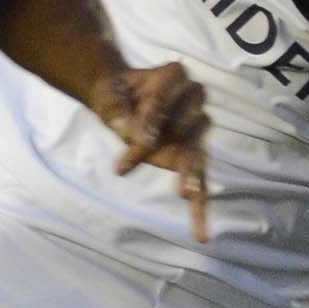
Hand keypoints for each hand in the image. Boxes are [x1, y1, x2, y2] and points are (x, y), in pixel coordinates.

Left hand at [91, 62, 209, 241]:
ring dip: (190, 172)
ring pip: (196, 151)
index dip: (152, 115)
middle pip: (182, 124)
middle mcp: (192, 99)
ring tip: (183, 193)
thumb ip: (117, 109)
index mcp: (173, 75)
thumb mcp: (108, 96)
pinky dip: (200, 207)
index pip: (165, 95)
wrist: (120, 98)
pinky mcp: (191, 153)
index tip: (132, 135)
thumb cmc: (116, 93)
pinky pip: (200, 181)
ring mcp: (195, 127)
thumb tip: (127, 129)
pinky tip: (201, 233)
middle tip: (122, 166)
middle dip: (153, 146)